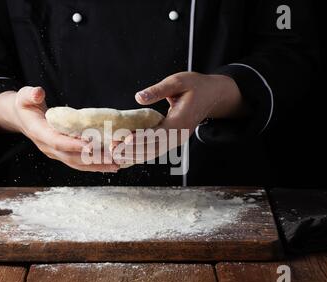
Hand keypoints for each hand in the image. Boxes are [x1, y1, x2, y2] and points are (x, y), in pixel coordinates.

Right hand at [0, 86, 118, 172]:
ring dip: (97, 165)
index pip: (57, 141)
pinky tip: (110, 165)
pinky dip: (95, 165)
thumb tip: (39, 92)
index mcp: (39, 133)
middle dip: (92, 159)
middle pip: (71, 157)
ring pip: (77, 163)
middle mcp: (48, 147)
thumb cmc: (26, 105)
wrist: (21, 118)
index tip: (91, 144)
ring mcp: (55, 153)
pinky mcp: (62, 155)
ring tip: (116, 165)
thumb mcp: (24, 96)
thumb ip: (31, 95)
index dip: (73, 144)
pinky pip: (79, 163)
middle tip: (113, 158)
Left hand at [111, 72, 244, 164]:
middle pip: (154, 148)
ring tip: (115, 154)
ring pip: (154, 152)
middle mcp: (179, 135)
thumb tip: (138, 97)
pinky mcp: (173, 139)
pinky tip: (127, 154)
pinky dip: (141, 153)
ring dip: (134, 154)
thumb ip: (158, 90)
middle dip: (132, 150)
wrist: (213, 95)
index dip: (141, 138)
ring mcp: (177, 139)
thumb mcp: (178, 82)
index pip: (158, 134)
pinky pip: (156, 149)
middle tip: (113, 150)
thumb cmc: (196, 86)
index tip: (125, 140)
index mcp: (181, 122)